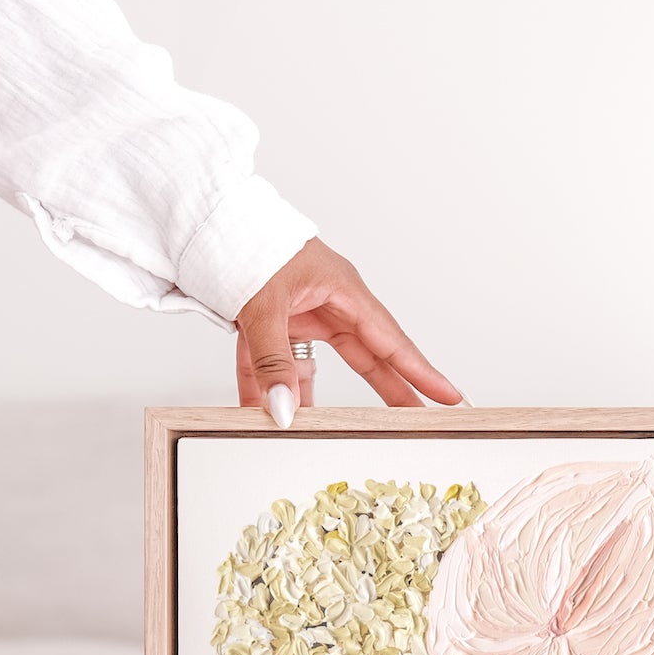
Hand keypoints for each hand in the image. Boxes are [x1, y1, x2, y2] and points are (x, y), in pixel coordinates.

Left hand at [234, 237, 462, 424]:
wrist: (204, 220)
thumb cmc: (243, 241)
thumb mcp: (263, 304)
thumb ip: (272, 361)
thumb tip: (284, 411)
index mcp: (342, 290)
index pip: (391, 341)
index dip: (421, 372)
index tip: (449, 396)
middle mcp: (326, 304)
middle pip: (367, 358)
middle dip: (391, 392)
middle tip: (419, 423)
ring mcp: (297, 314)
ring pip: (314, 368)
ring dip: (313, 402)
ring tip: (331, 433)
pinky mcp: (264, 324)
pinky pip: (268, 364)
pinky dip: (260, 388)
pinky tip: (255, 415)